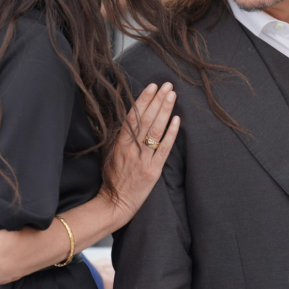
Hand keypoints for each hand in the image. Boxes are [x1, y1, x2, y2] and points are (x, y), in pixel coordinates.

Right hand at [102, 82, 179, 224]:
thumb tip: (129, 117)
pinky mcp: (154, 170)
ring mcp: (143, 160)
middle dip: (158, 100)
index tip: (152, 86)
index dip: (143, 100)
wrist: (115, 204)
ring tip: (172, 95)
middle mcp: (132, 149)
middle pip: (147, 119)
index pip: (133, 116)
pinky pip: (164, 149)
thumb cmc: (112, 178)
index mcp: (119, 143)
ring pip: (156, 131)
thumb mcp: (110, 153)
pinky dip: (171, 133)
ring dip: (165, 111)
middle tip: (167, 85)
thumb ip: (120, 137)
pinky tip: (177, 120)